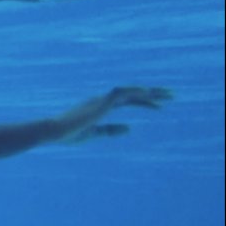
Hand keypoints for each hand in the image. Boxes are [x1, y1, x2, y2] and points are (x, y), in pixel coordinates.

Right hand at [52, 87, 172, 144]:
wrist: (54, 131)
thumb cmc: (69, 134)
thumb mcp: (94, 133)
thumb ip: (111, 130)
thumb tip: (130, 128)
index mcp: (100, 106)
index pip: (127, 101)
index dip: (145, 102)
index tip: (161, 106)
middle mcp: (102, 100)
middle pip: (132, 94)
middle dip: (153, 94)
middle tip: (172, 94)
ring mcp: (101, 100)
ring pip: (131, 92)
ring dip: (150, 92)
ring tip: (169, 95)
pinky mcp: (101, 103)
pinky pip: (122, 93)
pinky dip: (135, 91)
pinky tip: (148, 93)